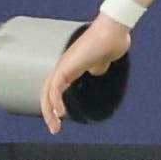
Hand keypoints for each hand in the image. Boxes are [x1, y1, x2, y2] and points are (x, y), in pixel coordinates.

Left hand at [38, 14, 128, 133]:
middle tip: (54, 128)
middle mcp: (63, 66)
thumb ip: (98, 66)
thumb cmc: (111, 41)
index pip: (55, 88)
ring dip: (49, 112)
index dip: (55, 104)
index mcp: (71, 66)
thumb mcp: (104, 61)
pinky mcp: (67, 65)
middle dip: (48, 113)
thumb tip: (96, 71)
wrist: (113, 31)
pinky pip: (55, 87)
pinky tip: (61, 112)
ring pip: (47, 92)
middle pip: (47, 92)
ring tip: (55, 126)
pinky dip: (55, 101)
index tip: (61, 118)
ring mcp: (64, 65)